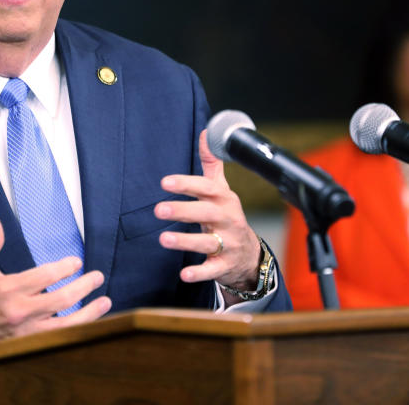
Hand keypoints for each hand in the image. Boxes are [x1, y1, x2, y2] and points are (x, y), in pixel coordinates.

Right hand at [0, 217, 111, 354]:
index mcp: (8, 289)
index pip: (45, 276)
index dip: (65, 268)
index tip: (76, 262)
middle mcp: (20, 312)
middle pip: (61, 300)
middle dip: (84, 287)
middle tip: (97, 277)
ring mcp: (27, 332)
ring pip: (66, 325)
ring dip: (90, 312)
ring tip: (105, 301)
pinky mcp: (30, 346)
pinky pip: (60, 339)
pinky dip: (78, 330)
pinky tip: (92, 321)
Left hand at [155, 130, 261, 303]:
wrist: (249, 254)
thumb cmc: (227, 216)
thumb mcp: (221, 189)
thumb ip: (212, 163)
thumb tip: (206, 132)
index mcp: (224, 199)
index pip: (206, 188)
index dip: (187, 184)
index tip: (165, 182)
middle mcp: (228, 219)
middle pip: (207, 213)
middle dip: (184, 211)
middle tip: (159, 209)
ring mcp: (228, 243)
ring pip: (208, 242)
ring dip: (186, 241)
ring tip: (163, 238)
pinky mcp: (225, 265)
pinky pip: (213, 270)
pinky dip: (200, 273)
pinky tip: (184, 274)